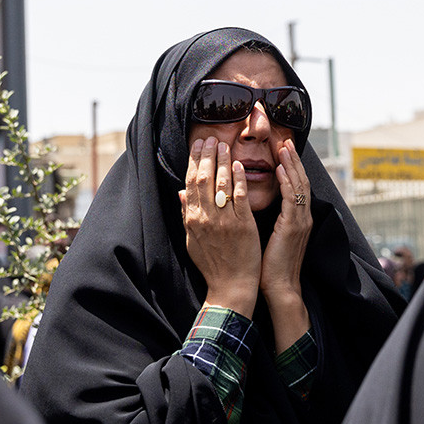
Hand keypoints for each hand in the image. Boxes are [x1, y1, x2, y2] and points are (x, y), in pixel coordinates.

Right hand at [179, 136, 261, 317]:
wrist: (231, 286)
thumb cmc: (212, 265)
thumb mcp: (192, 240)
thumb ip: (186, 214)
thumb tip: (180, 192)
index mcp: (192, 219)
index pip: (190, 183)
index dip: (193, 161)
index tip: (197, 145)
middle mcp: (206, 217)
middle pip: (203, 178)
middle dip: (206, 155)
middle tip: (211, 138)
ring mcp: (225, 220)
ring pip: (221, 183)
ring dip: (222, 161)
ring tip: (224, 145)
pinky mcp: (243, 225)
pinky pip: (239, 196)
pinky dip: (238, 179)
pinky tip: (239, 165)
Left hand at [260, 139, 312, 351]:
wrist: (278, 289)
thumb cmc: (266, 267)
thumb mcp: (261, 237)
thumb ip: (255, 217)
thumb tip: (239, 202)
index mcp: (294, 220)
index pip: (293, 187)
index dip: (288, 168)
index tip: (280, 151)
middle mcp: (300, 218)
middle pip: (299, 181)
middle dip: (293, 161)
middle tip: (285, 141)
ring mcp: (299, 222)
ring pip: (298, 186)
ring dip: (291, 165)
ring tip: (283, 148)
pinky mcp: (293, 228)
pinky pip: (291, 200)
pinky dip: (286, 183)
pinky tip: (279, 170)